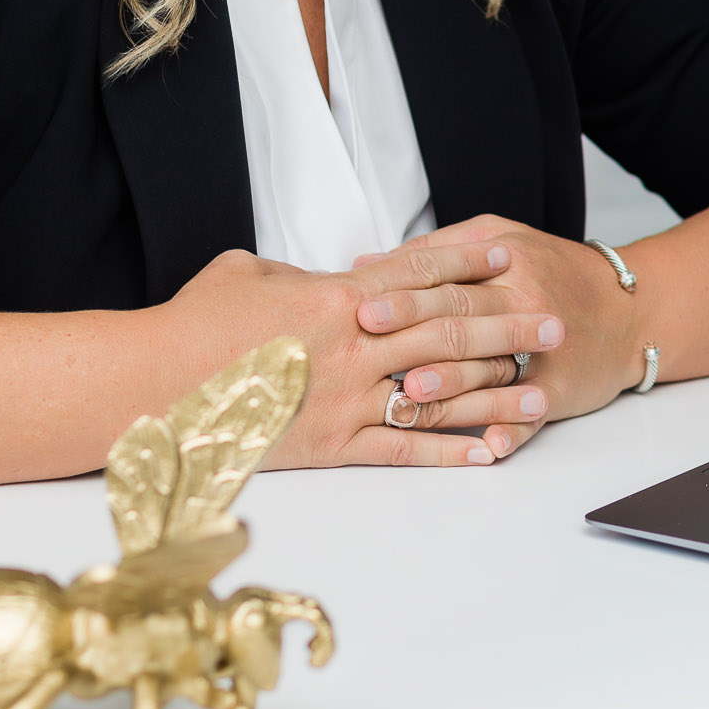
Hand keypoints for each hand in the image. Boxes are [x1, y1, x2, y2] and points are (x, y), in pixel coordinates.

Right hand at [157, 243, 565, 468]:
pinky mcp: (334, 446)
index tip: (508, 256)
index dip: (468, 264)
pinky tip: (490, 452)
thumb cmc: (192, 325)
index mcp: (336, 296)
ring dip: (498, 394)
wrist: (155, 386)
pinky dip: (451, 452)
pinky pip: (407, 449)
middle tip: (554, 321)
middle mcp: (354, 347)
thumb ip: (294, 274)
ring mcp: (347, 399)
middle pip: (448, 333)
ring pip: (440, 394)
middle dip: (506, 326)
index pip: (419, 274)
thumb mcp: (246, 273)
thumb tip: (314, 279)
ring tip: (543, 392)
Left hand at [353, 218, 646, 459]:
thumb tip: (366, 267)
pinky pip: (534, 412)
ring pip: (491, 369)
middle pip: (464, 319)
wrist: (630, 308)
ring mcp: (543, 350)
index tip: (365, 307)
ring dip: (454, 384)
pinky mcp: (561, 388)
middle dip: (417, 333)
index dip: (404, 293)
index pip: (447, 278)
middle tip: (375, 345)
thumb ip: (435, 250)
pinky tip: (490, 443)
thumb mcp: (500, 238)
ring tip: (415, 395)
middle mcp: (523, 302)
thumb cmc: (554, 270)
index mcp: (504, 262)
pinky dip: (514, 428)